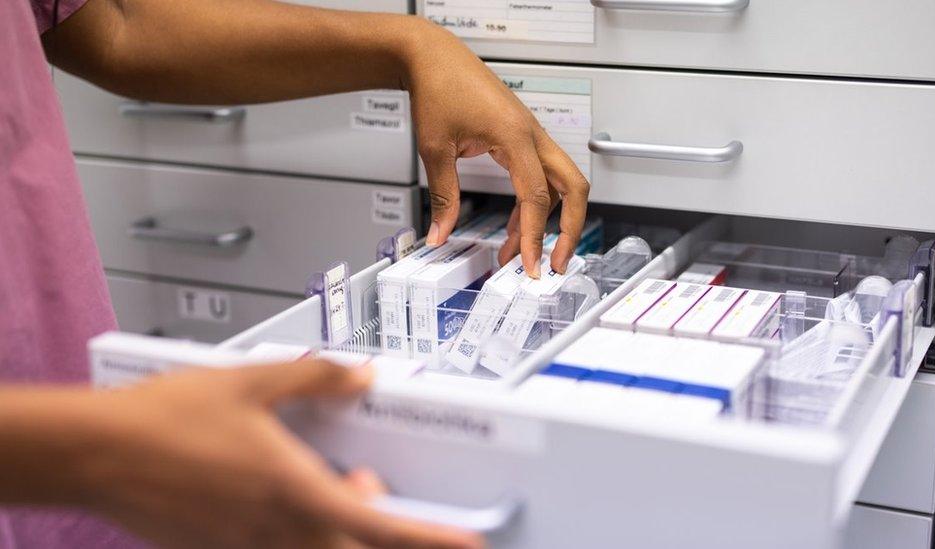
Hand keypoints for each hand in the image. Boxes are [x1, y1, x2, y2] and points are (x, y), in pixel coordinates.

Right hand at [75, 359, 483, 548]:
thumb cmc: (165, 419)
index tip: (464, 543)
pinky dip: (296, 531)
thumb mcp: (252, 381)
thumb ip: (316, 378)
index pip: (378, 527)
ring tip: (331, 484)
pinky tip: (277, 494)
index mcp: (294, 492)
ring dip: (337, 527)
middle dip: (378, 527)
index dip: (428, 539)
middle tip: (370, 486)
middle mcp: (276, 530)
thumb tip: (359, 377)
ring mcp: (246, 546)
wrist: (97, 451)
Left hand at [405, 20, 589, 276]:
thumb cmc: (437, 88)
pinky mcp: (521, 137)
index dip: (536, 236)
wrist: (433, 56)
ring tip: (520, 254)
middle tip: (553, 263)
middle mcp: (532, 135)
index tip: (530, 265)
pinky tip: (514, 229)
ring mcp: (530, 135)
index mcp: (516, 136)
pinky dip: (531, 205)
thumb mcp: (435, 148)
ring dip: (546, 221)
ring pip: (559, 184)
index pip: (537, 197)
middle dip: (569, 229)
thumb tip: (440, 234)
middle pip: (574, 188)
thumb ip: (443, 196)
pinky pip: (538, 176)